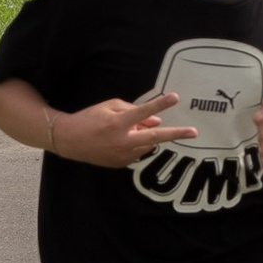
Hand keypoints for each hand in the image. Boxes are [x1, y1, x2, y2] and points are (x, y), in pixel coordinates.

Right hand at [54, 86, 200, 167]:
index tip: (175, 97)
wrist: (69, 141)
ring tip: (131, 129)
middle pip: (155, 137)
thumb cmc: (90, 119)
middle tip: (194, 132)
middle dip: (176, 134)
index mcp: (118, 123)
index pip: (143, 112)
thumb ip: (134, 111)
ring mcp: (122, 155)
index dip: (160, 104)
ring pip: (147, 144)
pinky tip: (122, 139)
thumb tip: (156, 121)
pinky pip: (138, 152)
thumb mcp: (110, 108)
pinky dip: (137, 144)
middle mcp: (122, 141)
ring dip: (147, 135)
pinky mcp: (121, 164)